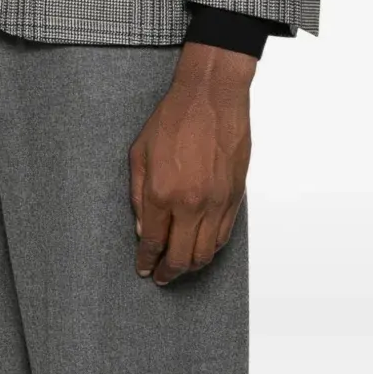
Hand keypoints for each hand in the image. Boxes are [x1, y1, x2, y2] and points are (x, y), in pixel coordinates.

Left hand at [128, 41, 254, 284]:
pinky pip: (224, 235)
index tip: (144, 269)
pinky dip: (211, 249)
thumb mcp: (139, 152)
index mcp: (162, 192)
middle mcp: (190, 203)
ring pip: (205, 252)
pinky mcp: (234, 196)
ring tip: (181, 266)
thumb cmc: (174, 118)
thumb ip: (138, 195)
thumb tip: (144, 229)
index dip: (146, 261)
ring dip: (191, 266)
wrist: (211, 97)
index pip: (153, 242)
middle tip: (161, 276)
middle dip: (168, 273)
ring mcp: (216, 202)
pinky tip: (201, 248)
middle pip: (180, 257)